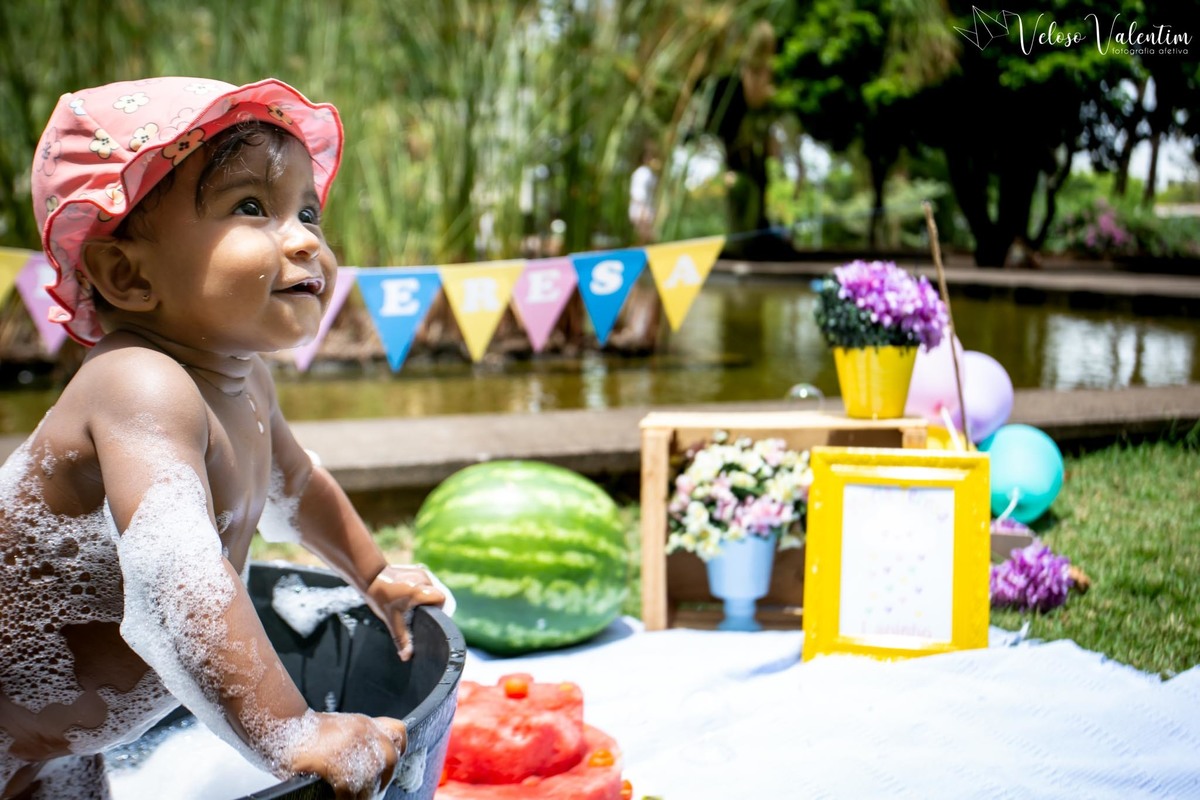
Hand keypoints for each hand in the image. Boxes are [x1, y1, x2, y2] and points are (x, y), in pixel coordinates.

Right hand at [283, 712, 407, 799]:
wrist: (279, 725)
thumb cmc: (304, 732)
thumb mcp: (340, 729)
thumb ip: (359, 741)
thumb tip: (371, 766)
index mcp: (365, 724)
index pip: (398, 735)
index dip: (394, 752)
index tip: (385, 769)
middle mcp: (365, 733)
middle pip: (390, 760)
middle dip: (381, 779)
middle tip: (368, 791)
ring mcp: (354, 747)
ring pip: (372, 781)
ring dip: (364, 794)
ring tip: (352, 798)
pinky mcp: (338, 765)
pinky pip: (351, 793)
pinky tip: (337, 798)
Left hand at [365, 564, 446, 660]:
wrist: (371, 577)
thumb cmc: (381, 599)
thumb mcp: (391, 620)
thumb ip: (401, 638)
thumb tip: (407, 657)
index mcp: (419, 591)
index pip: (441, 599)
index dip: (438, 609)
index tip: (427, 615)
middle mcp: (423, 579)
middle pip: (439, 594)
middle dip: (432, 604)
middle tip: (419, 611)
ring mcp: (421, 572)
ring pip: (434, 587)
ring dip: (428, 596)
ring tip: (415, 603)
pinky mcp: (419, 569)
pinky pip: (428, 582)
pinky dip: (424, 589)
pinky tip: (411, 595)